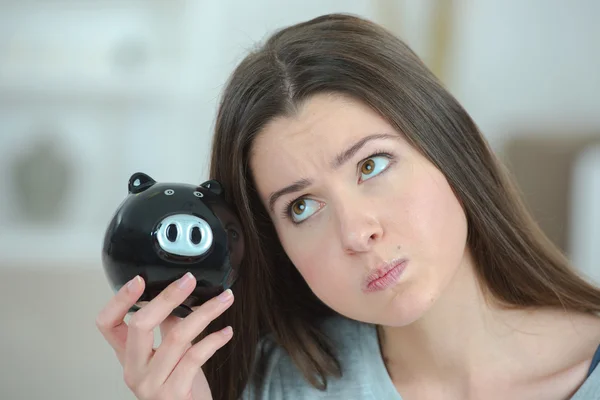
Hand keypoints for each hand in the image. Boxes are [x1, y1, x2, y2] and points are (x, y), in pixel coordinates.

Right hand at [96, 272, 233, 399]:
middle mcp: (134, 370)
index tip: (138, 279)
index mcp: (129, 357)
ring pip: (176, 337)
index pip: (107, 324)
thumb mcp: (170, 355)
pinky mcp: (173, 394)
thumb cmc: (181, 388)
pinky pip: (195, 357)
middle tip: (188, 280)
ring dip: (205, 313)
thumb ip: (169, 327)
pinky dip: (213, 340)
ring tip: (224, 299)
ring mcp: (151, 384)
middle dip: (167, 297)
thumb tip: (180, 295)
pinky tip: (226, 331)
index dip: (119, 300)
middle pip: (140, 325)